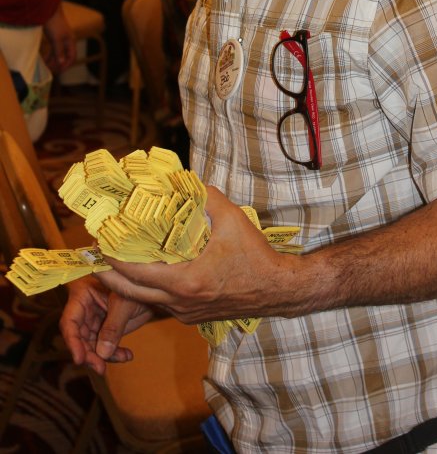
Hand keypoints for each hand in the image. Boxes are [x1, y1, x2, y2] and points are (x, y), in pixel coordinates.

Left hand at [43, 3, 76, 71]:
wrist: (47, 8)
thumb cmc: (53, 23)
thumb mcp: (56, 39)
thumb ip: (59, 51)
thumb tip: (61, 63)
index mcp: (70, 41)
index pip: (72, 57)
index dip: (67, 65)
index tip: (59, 72)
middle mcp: (67, 40)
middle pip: (65, 56)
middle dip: (59, 64)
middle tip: (51, 71)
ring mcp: (60, 37)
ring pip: (58, 52)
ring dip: (53, 60)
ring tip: (46, 66)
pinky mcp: (53, 35)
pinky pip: (53, 48)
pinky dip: (49, 54)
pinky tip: (44, 57)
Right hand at [59, 276, 153, 375]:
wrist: (149, 283)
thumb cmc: (134, 282)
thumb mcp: (124, 302)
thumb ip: (113, 326)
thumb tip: (102, 354)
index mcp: (82, 296)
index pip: (70, 322)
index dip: (73, 342)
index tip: (80, 359)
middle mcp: (85, 310)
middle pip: (80, 338)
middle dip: (90, 354)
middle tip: (100, 368)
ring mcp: (96, 320)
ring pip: (92, 345)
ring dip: (105, 356)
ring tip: (123, 358)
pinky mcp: (107, 328)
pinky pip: (105, 345)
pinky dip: (115, 353)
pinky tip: (127, 355)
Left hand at [95, 186, 306, 322]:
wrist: (279, 289)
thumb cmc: (256, 255)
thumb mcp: (232, 219)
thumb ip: (206, 197)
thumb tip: (185, 181)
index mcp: (185, 282)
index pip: (135, 273)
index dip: (112, 257)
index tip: (99, 241)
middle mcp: (180, 303)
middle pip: (129, 293)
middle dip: (108, 274)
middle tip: (97, 252)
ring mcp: (185, 312)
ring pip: (145, 300)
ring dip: (127, 282)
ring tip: (116, 259)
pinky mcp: (193, 315)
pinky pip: (161, 303)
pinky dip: (148, 288)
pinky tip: (148, 271)